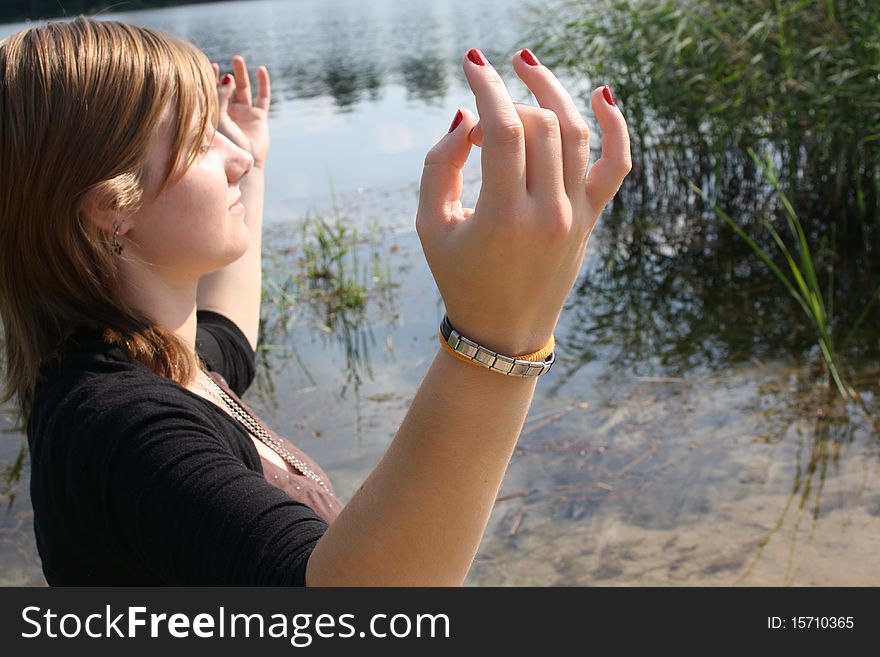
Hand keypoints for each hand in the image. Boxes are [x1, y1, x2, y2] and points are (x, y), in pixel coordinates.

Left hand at [212, 56, 270, 168]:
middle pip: (227, 87)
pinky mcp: (260, 116)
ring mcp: (245, 113)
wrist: (245, 160)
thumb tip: (227, 77)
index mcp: (216, 113)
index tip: (208, 64)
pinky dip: (263, 83)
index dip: (210, 77)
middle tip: (219, 61)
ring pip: (243, 88)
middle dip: (223, 74)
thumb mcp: (219, 117)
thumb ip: (221, 97)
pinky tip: (261, 70)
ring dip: (241, 73)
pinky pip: (263, 96)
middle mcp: (230, 112)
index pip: (212, 90)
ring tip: (237, 59)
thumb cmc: (227, 143)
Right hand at [416, 48, 630, 356]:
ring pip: (576, 132)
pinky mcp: (590, 218)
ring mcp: (576, 215)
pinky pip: (616, 164)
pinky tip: (601, 94)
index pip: (505, 130)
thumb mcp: (430, 226)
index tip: (472, 63)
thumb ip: (439, 165)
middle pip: (541, 125)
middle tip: (485, 109)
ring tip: (528, 69)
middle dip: (510, 99)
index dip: (488, 88)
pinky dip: (616, 127)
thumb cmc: (459, 277)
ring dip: (553, 93)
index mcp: (504, 218)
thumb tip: (467, 117)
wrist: (503, 332)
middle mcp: (548, 213)